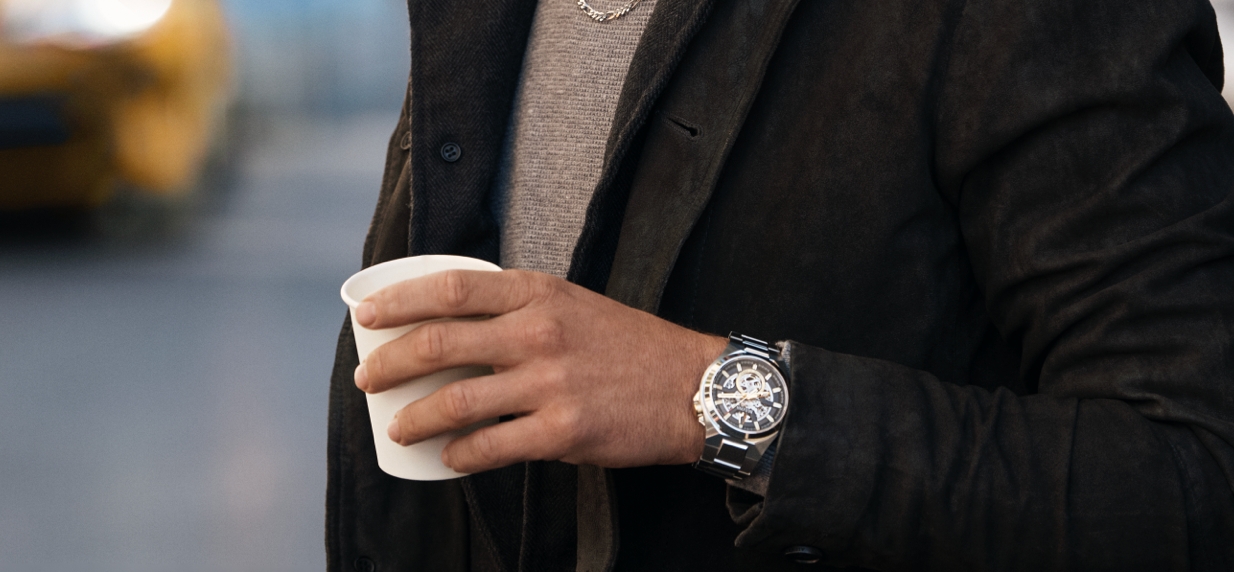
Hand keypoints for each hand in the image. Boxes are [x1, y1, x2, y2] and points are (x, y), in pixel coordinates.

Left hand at [352, 269, 726, 473]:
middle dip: (389, 365)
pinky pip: (490, 446)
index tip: (366, 316)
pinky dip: (458, 455)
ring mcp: (549, 383)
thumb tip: (455, 327)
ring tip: (398, 427)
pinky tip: (447, 458)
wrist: (690, 386)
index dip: (399, 301)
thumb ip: (519, 308)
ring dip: (414, 419)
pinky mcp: (562, 431)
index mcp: (538, 292)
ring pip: (454, 402)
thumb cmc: (628, 345)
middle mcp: (538, 332)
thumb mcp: (573, 303)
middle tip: (368, 380)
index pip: (450, 288)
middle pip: (439, 343)